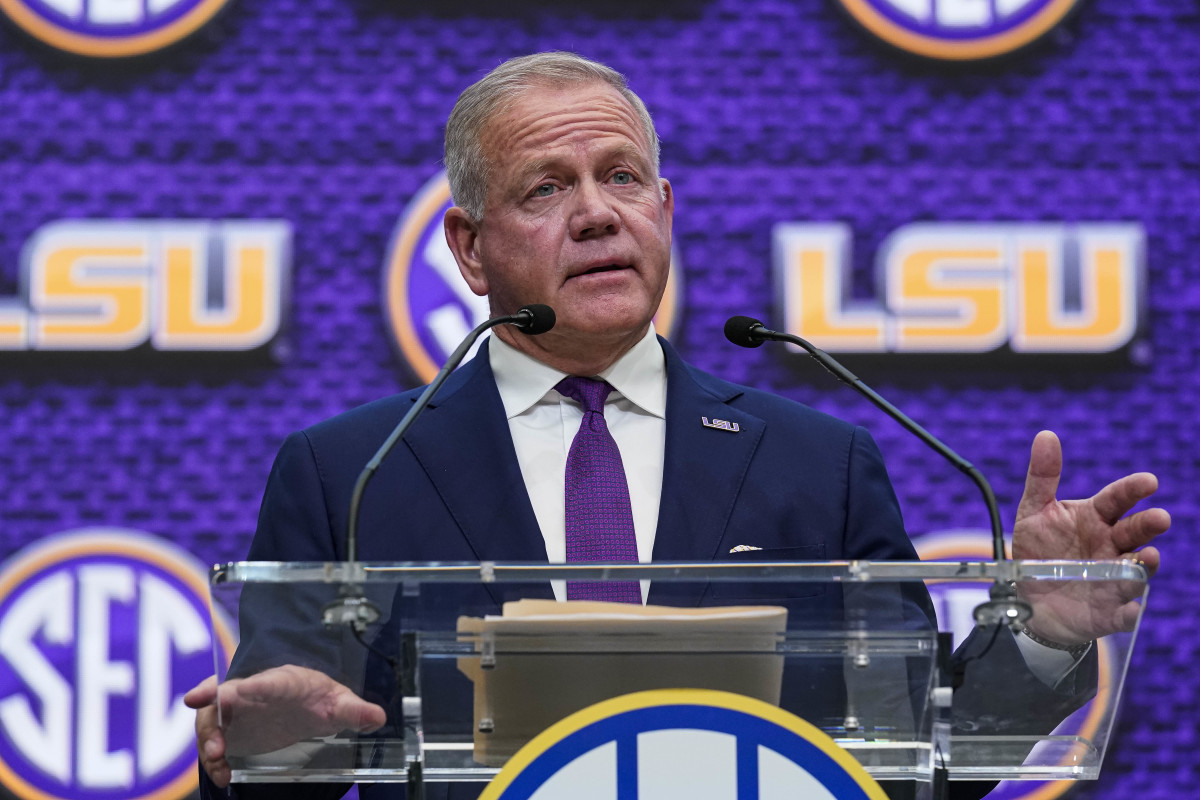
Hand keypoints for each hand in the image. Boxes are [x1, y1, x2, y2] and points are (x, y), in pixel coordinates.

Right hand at [184, 666, 386, 787]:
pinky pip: (214, 742)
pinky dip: (214, 760)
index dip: (242, 687)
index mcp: (281, 682)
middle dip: (212, 716)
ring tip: (219, 763)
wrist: (308, 706)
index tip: (222, 693)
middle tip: (215, 746)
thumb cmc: (321, 699)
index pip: (261, 682)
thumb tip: (378, 717)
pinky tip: (225, 776)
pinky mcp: (233, 730)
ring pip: (212, 720)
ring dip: (209, 741)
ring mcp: (239, 711)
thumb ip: (356, 710)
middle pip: (222, 697)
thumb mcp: (340, 703)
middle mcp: (252, 692)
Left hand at [1012, 430, 1169, 643]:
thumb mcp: (1034, 512)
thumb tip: (1046, 435)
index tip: (1148, 481)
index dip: (1132, 490)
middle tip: (1159, 518)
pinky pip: (1124, 613)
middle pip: (1134, 532)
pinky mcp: (1110, 611)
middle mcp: (1111, 546)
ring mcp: (1114, 578)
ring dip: (1144, 564)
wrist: (1031, 597)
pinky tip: (1132, 609)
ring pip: (1137, 570)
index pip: (1117, 500)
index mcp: (1095, 518)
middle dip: (1148, 525)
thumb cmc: (1040, 550)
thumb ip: (1042, 476)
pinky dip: (1130, 611)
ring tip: (1145, 557)